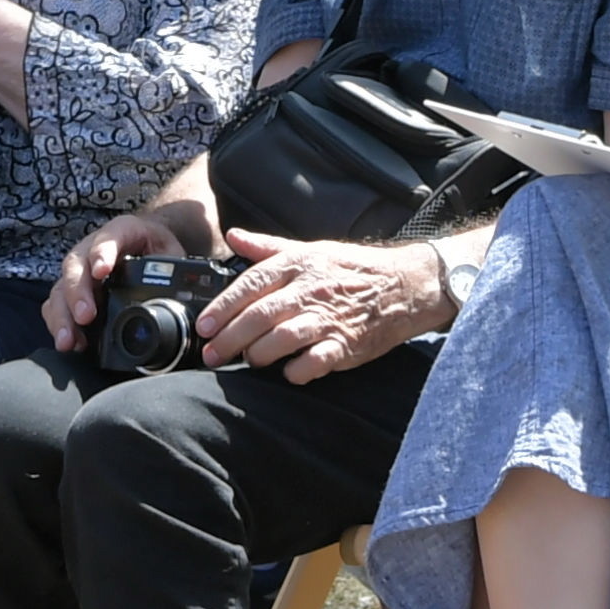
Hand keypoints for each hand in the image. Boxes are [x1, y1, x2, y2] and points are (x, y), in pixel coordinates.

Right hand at [47, 207, 192, 352]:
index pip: (109, 237)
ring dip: (62, 315)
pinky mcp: (72, 291)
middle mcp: (92, 248)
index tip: (102, 271)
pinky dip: (60, 324)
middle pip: (76, 266)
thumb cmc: (158, 249)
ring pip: (61, 288)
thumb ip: (175, 267)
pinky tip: (70, 343)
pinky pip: (57, 305)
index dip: (103, 253)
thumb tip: (185, 291)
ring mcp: (79, 271)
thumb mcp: (171, 252)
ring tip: (68, 340)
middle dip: (77, 293)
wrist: (147, 246)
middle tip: (85, 316)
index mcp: (121, 232)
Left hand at [199, 233, 453, 381]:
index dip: (223, 307)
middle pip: (259, 316)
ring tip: (249, 361)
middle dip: (229, 339)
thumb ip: (268, 247)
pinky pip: (313, 362)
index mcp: (298, 264)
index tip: (204, 326)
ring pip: (281, 339)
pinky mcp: (346, 344)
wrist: (405, 284)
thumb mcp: (311, 249)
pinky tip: (288, 372)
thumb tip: (234, 236)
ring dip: (258, 355)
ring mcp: (328, 318)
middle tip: (211, 355)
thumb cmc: (354, 269)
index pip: (250, 284)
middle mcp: (310, 290)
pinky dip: (295, 371)